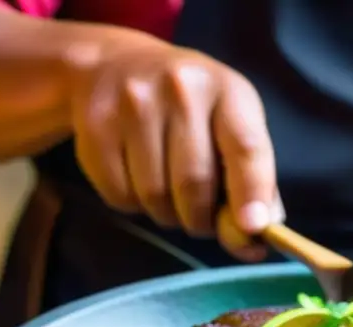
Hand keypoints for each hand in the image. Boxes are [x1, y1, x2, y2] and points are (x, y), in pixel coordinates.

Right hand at [64, 29, 280, 259]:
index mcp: (228, 91)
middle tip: (200, 219)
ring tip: (167, 192)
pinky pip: (119, 195)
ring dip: (166, 213)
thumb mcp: (230, 125)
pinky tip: (136, 178)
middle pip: (195, 183)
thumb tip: (256, 235)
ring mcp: (134, 103)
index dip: (251, 193)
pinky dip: (132, 203)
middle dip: (201, 219)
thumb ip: (252, 179)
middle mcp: (181, 89)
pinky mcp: (96, 124)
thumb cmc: (189, 109)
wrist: (114, 66)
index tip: (251, 228)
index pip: (246, 148)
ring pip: (154, 196)